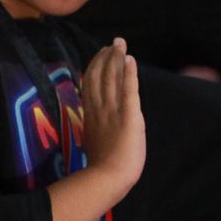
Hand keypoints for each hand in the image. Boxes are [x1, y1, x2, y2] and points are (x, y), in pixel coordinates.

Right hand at [81, 39, 145, 189]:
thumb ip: (96, 126)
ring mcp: (113, 111)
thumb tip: (97, 123)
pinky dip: (129, 72)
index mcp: (91, 114)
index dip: (95, 66)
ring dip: (116, 58)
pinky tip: (130, 59)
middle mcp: (100, 108)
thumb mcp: (95, 140)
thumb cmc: (103, 166)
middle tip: (113, 42)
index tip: (100, 54)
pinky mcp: (129, 115)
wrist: (108, 177)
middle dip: (106, 56)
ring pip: (112, 78)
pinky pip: (129, 89)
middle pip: (100, 75)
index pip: (90, 83)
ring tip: (120, 44)